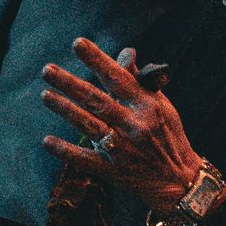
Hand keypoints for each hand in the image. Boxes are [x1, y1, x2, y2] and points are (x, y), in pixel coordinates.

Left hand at [42, 38, 203, 215]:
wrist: (179, 182)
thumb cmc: (169, 136)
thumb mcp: (161, 105)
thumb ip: (140, 80)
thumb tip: (126, 53)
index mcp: (147, 106)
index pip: (118, 77)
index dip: (97, 60)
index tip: (78, 43)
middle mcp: (134, 125)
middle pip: (97, 100)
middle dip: (70, 84)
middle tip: (47, 70)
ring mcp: (123, 150)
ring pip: (89, 125)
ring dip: (65, 110)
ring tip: (45, 95)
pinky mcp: (113, 171)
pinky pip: (85, 160)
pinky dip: (66, 151)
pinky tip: (48, 141)